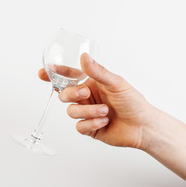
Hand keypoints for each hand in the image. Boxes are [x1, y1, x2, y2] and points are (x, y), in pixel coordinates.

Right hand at [38, 53, 155, 148]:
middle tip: (86, 93)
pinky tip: (104, 121)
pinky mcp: (90, 129)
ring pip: (71, 111)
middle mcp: (88, 98)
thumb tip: (83, 57)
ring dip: (87, 111)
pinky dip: (91, 123)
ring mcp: (88, 114)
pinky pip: (79, 126)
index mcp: (92, 84)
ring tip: (105, 111)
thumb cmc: (133, 102)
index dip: (55, 75)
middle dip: (72, 93)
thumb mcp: (116, 83)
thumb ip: (98, 72)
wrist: (142, 126)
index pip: (69, 77)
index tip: (43, 72)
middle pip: (65, 95)